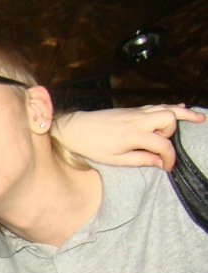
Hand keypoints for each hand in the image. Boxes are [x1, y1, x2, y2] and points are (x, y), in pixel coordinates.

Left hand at [53, 104, 204, 171]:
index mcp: (132, 136)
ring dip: (181, 114)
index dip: (169, 157)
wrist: (76, 129)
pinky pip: (156, 105)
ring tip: (200, 119)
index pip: (162, 145)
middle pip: (168, 118)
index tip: (167, 167)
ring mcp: (135, 112)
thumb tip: (160, 162)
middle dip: (172, 132)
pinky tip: (182, 109)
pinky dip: (170, 107)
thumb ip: (140, 160)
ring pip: (165, 107)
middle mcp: (136, 120)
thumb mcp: (115, 160)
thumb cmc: (93, 146)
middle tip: (164, 143)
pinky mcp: (132, 109)